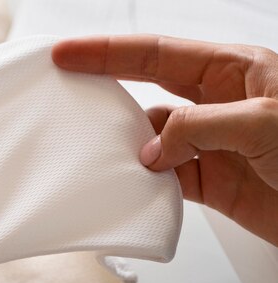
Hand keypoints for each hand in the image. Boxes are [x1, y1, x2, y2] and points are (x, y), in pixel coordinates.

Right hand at [52, 35, 277, 244]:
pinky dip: (146, 184)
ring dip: (128, 149)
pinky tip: (133, 186)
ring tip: (99, 153)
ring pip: (152, 140)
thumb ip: (198, 127)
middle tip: (67, 99)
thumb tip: (150, 149)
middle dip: (106, 94)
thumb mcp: (263, 122)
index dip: (107, 53)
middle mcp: (217, 104)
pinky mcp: (211, 183)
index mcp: (232, 71)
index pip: (156, 55)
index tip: (67, 54)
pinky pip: (165, 179)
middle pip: (146, 92)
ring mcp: (211, 145)